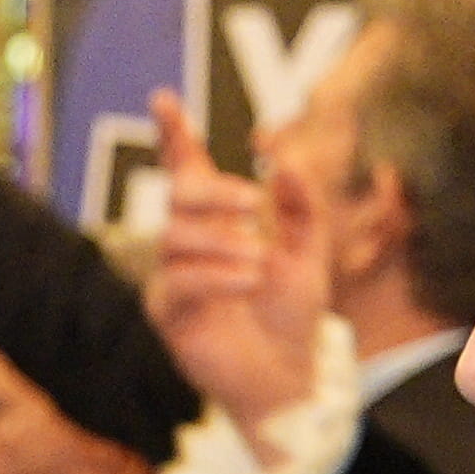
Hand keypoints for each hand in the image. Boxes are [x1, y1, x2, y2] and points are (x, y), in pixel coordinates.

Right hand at [143, 93, 331, 447]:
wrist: (288, 374)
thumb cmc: (293, 314)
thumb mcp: (311, 249)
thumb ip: (301, 204)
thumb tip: (280, 160)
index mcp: (217, 220)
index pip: (186, 168)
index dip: (173, 134)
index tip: (163, 99)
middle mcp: (188, 245)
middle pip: (178, 196)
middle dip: (214, 193)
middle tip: (255, 204)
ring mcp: (172, 279)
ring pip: (174, 238)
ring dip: (220, 241)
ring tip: (259, 258)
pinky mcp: (169, 315)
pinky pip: (180, 283)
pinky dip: (217, 276)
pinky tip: (251, 280)